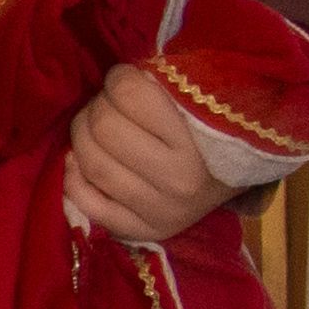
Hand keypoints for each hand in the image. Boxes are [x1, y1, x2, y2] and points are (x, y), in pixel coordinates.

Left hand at [62, 63, 256, 244]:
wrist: (236, 179)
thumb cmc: (212, 129)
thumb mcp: (200, 100)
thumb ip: (162, 85)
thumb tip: (115, 77)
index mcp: (198, 141)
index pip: (131, 94)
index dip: (118, 78)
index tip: (122, 79)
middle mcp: (180, 181)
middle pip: (105, 128)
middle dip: (96, 106)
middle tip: (105, 104)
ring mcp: (160, 210)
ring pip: (93, 165)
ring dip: (80, 137)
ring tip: (91, 127)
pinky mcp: (143, 230)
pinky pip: (89, 205)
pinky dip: (73, 179)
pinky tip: (77, 161)